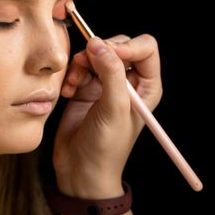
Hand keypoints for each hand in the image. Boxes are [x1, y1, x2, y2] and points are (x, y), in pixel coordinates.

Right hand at [54, 34, 161, 197]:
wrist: (81, 170)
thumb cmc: (106, 147)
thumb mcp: (114, 109)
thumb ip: (111, 73)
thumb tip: (98, 44)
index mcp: (146, 86)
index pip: (146, 48)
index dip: (127, 45)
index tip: (108, 53)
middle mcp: (129, 82)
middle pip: (118, 45)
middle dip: (99, 52)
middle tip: (84, 65)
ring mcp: (106, 84)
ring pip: (95, 54)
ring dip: (82, 64)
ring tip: (74, 84)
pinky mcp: (86, 88)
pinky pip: (79, 67)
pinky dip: (72, 74)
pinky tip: (68, 92)